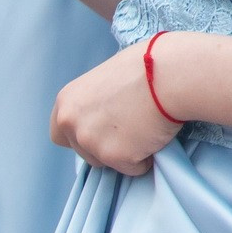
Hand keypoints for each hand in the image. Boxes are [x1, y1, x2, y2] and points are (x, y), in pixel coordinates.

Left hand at [52, 38, 181, 174]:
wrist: (172, 73)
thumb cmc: (147, 65)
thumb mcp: (108, 76)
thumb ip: (95, 100)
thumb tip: (104, 112)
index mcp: (67, 101)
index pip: (60, 132)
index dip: (81, 133)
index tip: (100, 129)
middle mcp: (72, 124)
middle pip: (83, 151)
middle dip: (105, 145)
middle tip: (131, 127)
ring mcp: (93, 142)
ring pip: (107, 162)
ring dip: (125, 153)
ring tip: (147, 127)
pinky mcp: (116, 157)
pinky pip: (133, 167)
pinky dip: (146, 157)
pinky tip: (156, 133)